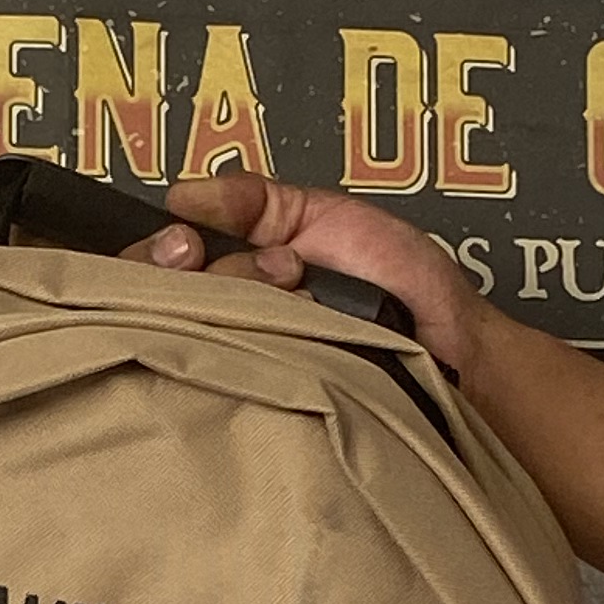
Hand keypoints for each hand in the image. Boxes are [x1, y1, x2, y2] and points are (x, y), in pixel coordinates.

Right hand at [137, 170, 487, 381]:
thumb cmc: (396, 277)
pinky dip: (255, 361)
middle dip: (209, 276)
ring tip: (307, 296)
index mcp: (225, 270)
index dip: (155, 254)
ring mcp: (242, 368)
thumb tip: (180, 194)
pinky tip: (288, 347)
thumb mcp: (319, 212)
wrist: (451, 338)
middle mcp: (223, 321)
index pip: (152, 266)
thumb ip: (249, 198)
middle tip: (273, 269)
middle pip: (161, 305)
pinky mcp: (268, 409)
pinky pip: (230, 391)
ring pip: (194, 343)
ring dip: (251, 307)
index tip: (187, 245)